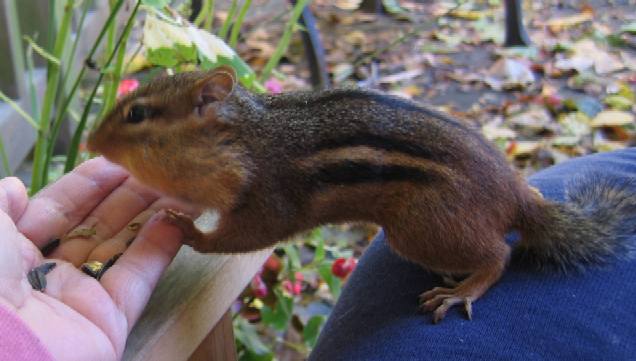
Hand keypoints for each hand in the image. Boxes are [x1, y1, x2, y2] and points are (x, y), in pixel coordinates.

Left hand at [0, 157, 195, 359]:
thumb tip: (14, 186)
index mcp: (13, 253)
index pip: (58, 209)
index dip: (89, 183)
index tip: (119, 157)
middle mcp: (49, 273)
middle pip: (96, 225)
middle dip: (127, 194)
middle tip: (157, 167)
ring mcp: (82, 298)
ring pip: (122, 248)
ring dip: (150, 216)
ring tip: (177, 186)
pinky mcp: (109, 321)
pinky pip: (137, 279)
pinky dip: (159, 250)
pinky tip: (178, 220)